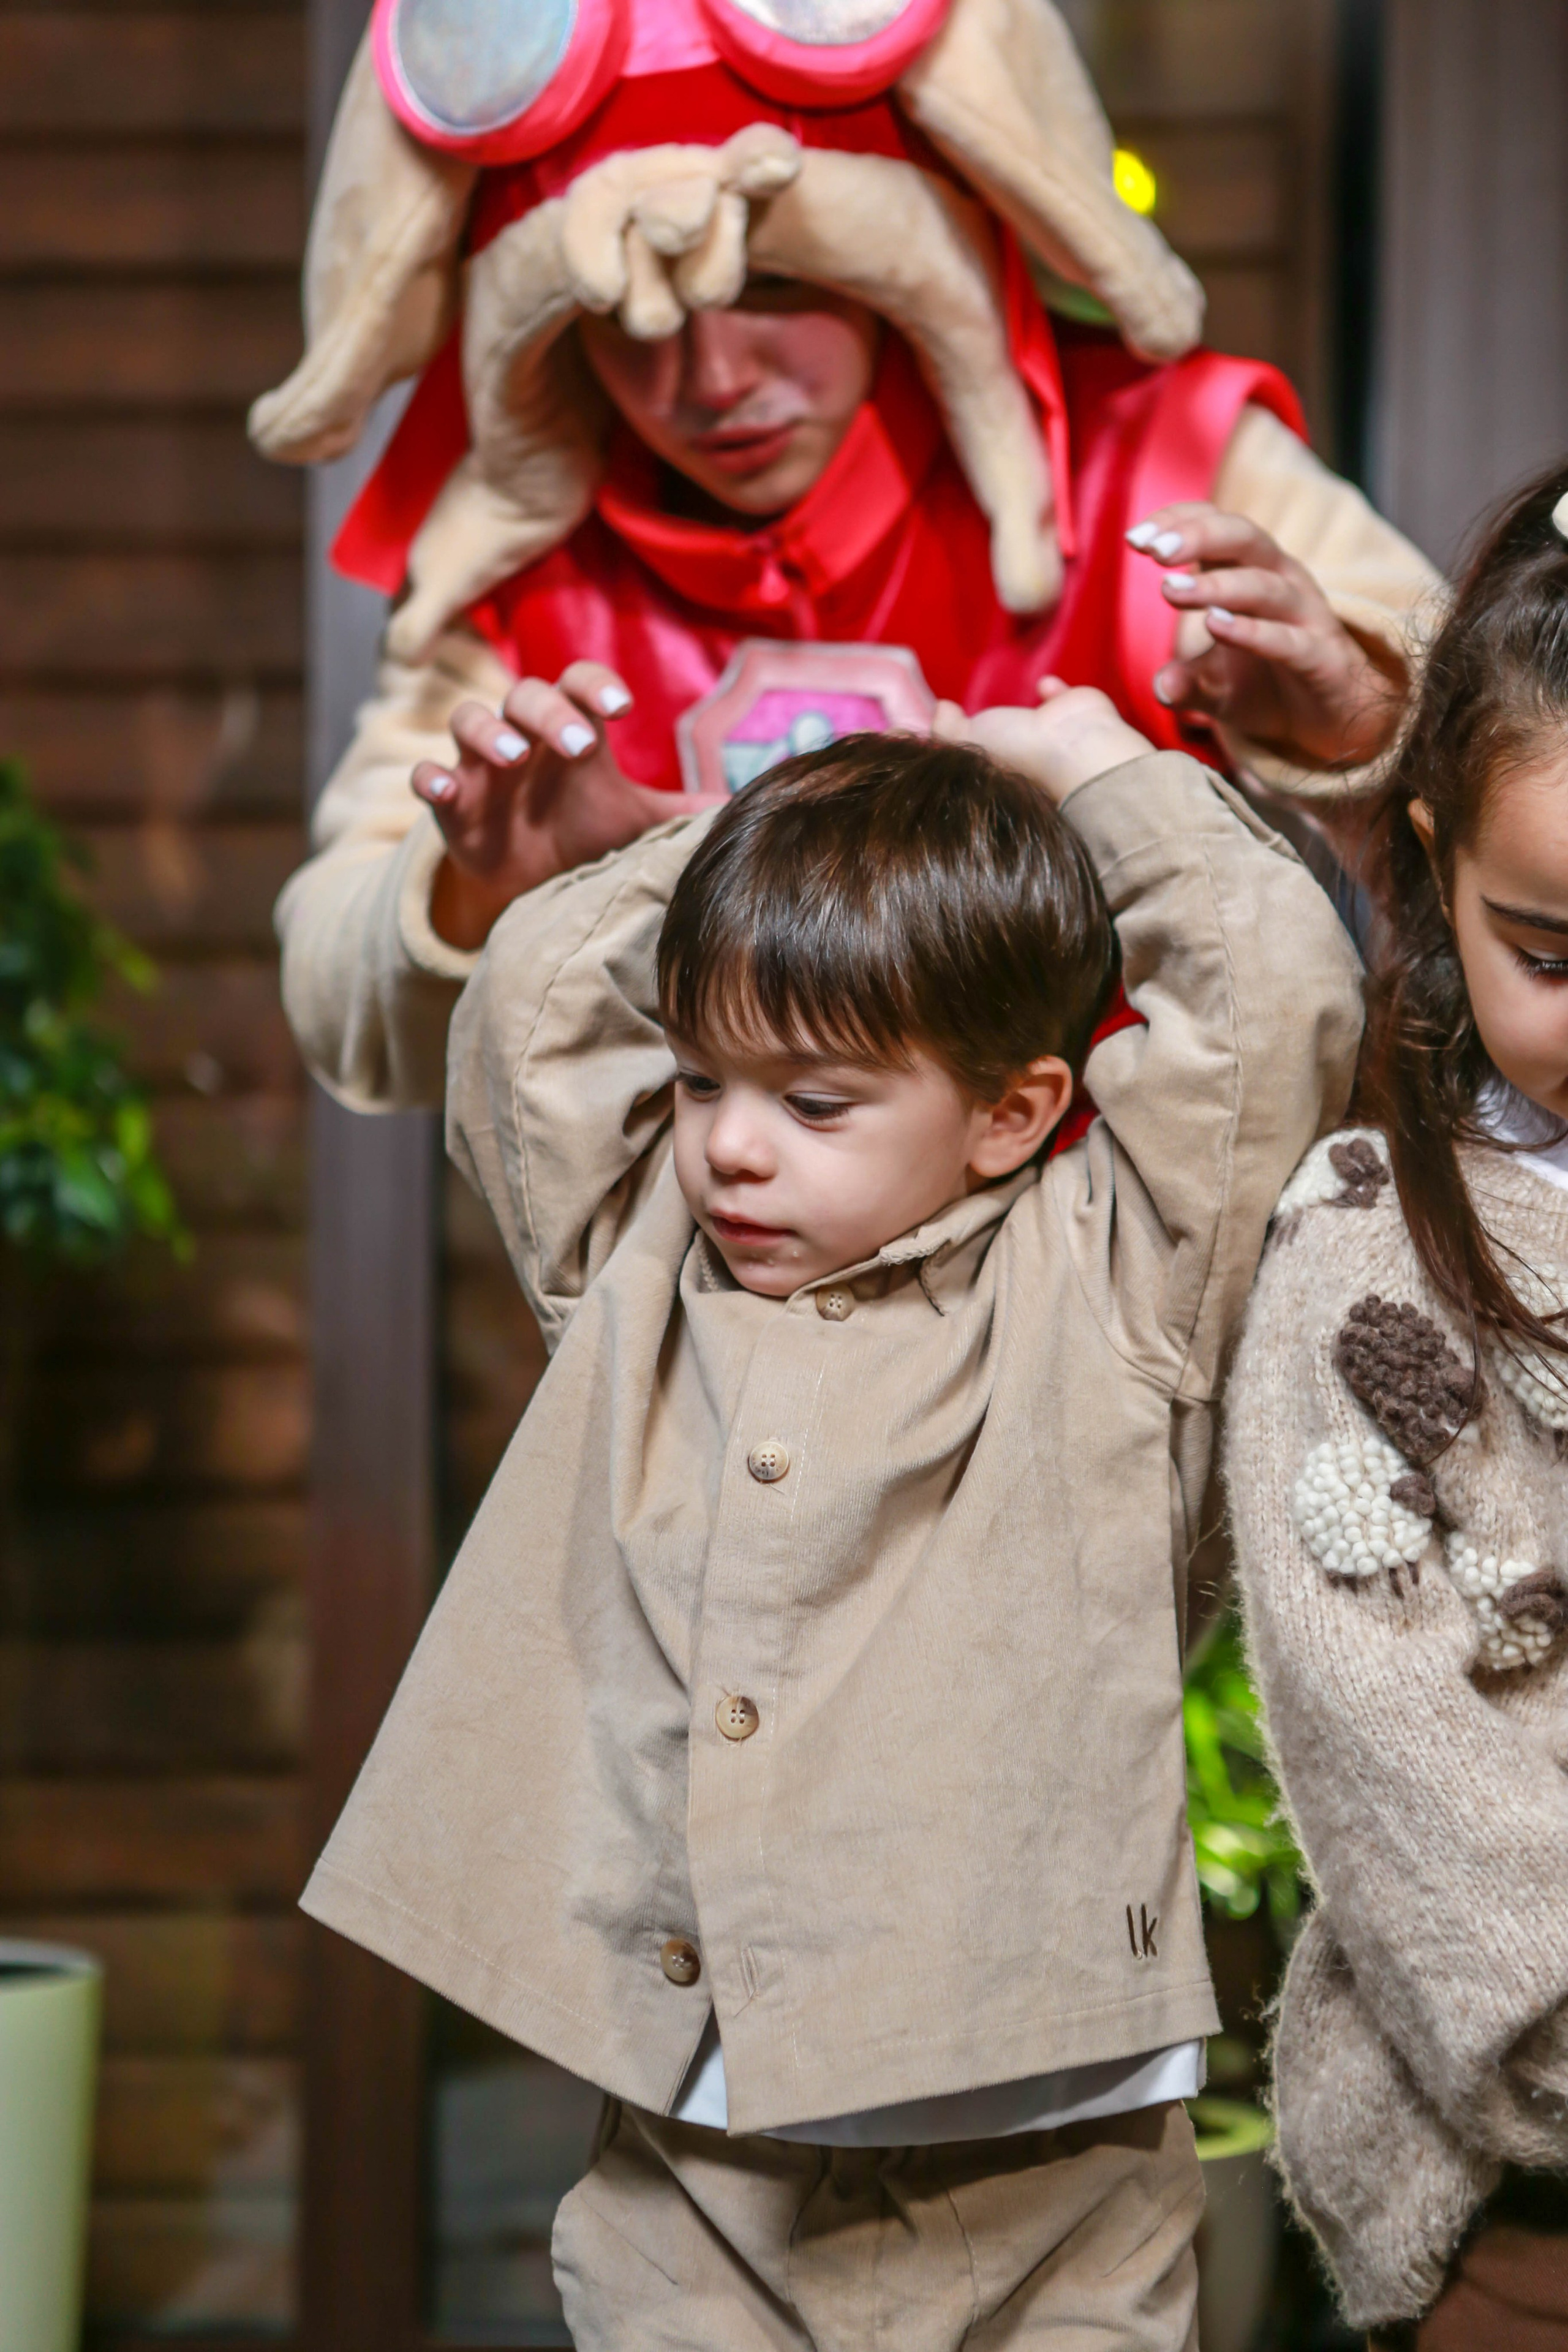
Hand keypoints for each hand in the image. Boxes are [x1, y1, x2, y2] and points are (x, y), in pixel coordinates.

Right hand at [414, 663, 675, 949]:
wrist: (535, 887)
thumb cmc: (586, 837)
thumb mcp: (636, 824)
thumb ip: (683, 813)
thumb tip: (747, 807)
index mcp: (572, 729)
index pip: (579, 683)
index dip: (595, 685)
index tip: (622, 708)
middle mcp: (524, 736)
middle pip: (526, 695)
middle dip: (550, 712)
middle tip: (578, 744)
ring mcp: (481, 766)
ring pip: (469, 720)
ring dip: (488, 732)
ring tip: (514, 757)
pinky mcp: (451, 803)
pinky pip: (427, 776)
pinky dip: (431, 779)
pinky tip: (446, 790)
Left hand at [934, 678, 1151, 804]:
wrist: (1073, 743)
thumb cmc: (1018, 747)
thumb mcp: (965, 740)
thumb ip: (945, 727)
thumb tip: (940, 707)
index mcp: (1001, 769)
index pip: (983, 759)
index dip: (971, 746)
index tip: (958, 728)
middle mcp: (1029, 756)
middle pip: (1009, 742)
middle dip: (999, 729)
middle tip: (984, 712)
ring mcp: (1054, 736)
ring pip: (1037, 723)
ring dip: (1027, 711)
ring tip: (1013, 701)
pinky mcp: (1076, 714)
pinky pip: (1062, 700)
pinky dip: (1054, 691)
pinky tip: (1045, 685)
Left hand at [1128, 504, 1403, 768]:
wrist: (1333, 720)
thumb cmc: (1270, 685)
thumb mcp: (1216, 687)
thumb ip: (1186, 682)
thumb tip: (1161, 686)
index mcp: (1250, 573)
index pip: (1216, 525)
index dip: (1178, 522)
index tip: (1135, 538)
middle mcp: (1280, 583)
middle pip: (1243, 538)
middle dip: (1197, 536)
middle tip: (1154, 550)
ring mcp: (1305, 617)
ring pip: (1263, 586)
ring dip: (1216, 585)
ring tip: (1170, 590)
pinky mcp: (1321, 656)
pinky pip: (1288, 640)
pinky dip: (1252, 631)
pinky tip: (1216, 626)